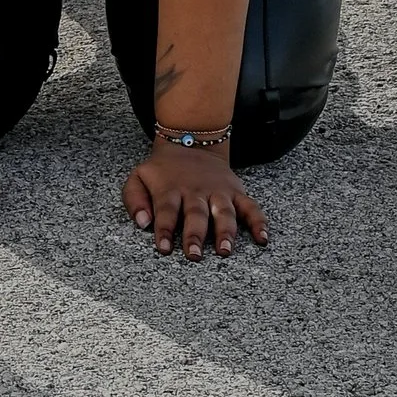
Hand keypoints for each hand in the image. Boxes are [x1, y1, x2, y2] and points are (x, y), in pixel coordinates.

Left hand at [124, 140, 267, 257]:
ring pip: (224, 212)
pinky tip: (262, 239)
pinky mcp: (236, 192)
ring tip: (225, 250)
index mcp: (170, 189)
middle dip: (195, 235)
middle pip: (196, 214)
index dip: (164, 230)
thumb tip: (142, 223)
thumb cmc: (163, 170)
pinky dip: (259, 222)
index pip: (166, 211)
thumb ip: (134, 199)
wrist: (190, 141)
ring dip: (225, 231)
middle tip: (194, 255)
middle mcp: (195, 191)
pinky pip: (250, 207)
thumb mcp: (138, 177)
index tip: (164, 248)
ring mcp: (218, 191)